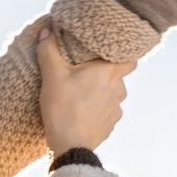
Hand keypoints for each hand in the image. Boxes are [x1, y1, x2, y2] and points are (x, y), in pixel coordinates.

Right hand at [37, 27, 130, 155]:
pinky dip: (97, 108)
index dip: (123, 52)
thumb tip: (46, 30)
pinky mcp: (110, 125)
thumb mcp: (52, 75)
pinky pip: (106, 111)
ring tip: (81, 91)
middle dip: (104, 72)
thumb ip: (49, 49)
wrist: (70, 146)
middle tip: (85, 69)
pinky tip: (81, 109)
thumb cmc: (63, 107)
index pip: (130, 57)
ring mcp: (117, 109)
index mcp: (110, 72)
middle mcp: (119, 89)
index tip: (110, 50)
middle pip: (118, 74)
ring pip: (112, 93)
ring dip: (100, 91)